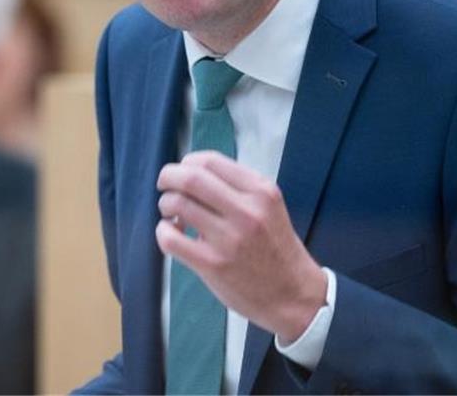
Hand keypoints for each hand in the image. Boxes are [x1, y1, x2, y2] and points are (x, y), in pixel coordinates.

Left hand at [156, 150, 326, 342]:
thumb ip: (237, 188)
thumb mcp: (269, 208)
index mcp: (261, 191)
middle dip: (168, 177)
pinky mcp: (213, 264)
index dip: (187, 163)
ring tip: (172, 216)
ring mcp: (229, 238)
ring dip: (166, 204)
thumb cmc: (276, 249)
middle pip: (190, 177)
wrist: (294, 296)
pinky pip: (170, 238)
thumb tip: (190, 173)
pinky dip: (162, 232)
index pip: (210, 161)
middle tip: (164, 186)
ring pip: (177, 204)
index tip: (182, 172)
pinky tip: (172, 234)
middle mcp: (247, 211)